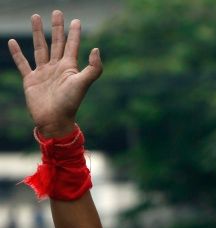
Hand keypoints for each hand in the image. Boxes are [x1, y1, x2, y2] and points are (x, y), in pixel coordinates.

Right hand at [8, 10, 101, 137]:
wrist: (54, 121)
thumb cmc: (69, 104)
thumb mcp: (82, 84)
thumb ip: (93, 69)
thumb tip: (96, 49)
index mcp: (69, 68)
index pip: (72, 45)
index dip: (74, 33)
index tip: (76, 21)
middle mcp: (56, 68)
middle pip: (57, 43)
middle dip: (57, 28)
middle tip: (57, 12)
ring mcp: (43, 73)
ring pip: (40, 48)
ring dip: (38, 33)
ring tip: (35, 17)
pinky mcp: (31, 80)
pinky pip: (23, 63)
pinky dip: (17, 53)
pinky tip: (12, 42)